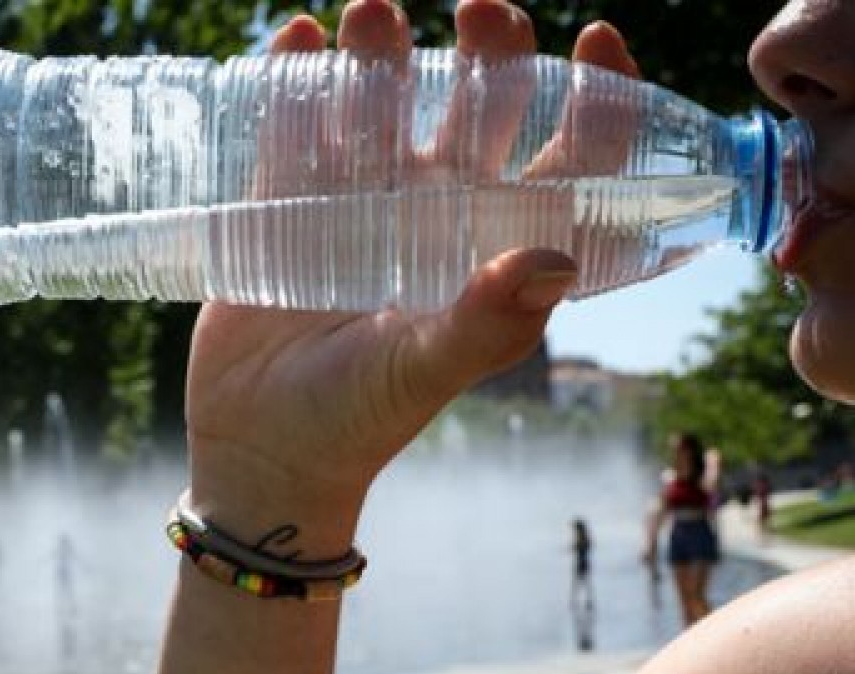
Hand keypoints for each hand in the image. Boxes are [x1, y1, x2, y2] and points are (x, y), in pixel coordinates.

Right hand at [187, 0, 639, 554]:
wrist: (258, 448)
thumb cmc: (356, 421)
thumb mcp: (424, 371)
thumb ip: (487, 324)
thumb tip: (554, 259)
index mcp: (492, 248)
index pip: (567, 162)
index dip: (595, 100)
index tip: (595, 37)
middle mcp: (435, 212)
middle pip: (478, 109)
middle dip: (487, 51)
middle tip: (480, 11)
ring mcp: (359, 202)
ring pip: (383, 102)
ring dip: (381, 50)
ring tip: (369, 13)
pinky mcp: (285, 203)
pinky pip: (295, 125)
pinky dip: (294, 77)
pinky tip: (295, 40)